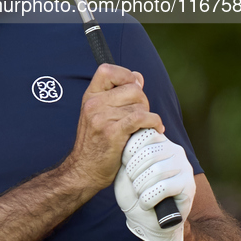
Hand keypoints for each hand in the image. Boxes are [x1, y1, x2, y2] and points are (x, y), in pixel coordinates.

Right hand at [65, 64, 164, 194]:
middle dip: (143, 100)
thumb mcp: (98, 113)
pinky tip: (156, 128)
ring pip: (139, 105)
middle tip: (141, 115)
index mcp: (90, 96)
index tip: (133, 88)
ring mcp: (102, 118)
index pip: (107, 70)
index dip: (125, 75)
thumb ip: (116, 94)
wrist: (84, 170)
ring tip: (143, 127)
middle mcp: (93, 104)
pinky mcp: (113, 133)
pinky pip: (140, 118)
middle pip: (132, 88)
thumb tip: (138, 77)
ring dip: (147, 115)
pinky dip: (153, 122)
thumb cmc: (95, 143)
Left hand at [114, 129, 195, 240]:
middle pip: (149, 152)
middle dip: (134, 171)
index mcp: (160, 141)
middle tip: (132, 183)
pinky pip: (164, 187)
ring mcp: (184, 167)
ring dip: (141, 186)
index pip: (144, 134)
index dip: (129, 150)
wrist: (146, 220)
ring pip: (157, 171)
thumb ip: (128, 150)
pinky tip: (145, 204)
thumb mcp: (125, 167)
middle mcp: (175, 150)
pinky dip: (149, 198)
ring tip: (139, 194)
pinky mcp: (189, 186)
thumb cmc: (134, 191)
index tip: (125, 165)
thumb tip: (127, 133)